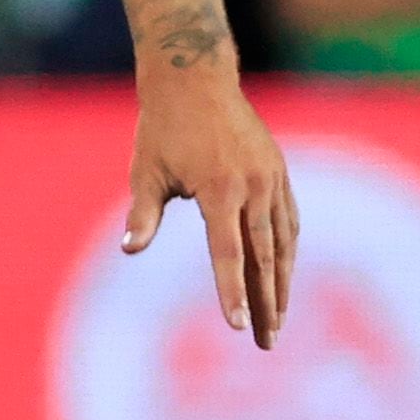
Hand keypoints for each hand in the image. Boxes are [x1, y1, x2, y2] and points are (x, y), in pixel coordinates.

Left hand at [124, 64, 295, 348]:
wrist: (195, 76)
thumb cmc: (163, 127)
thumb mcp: (147, 170)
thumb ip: (143, 214)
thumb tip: (130, 250)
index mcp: (220, 189)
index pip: (229, 254)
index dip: (233, 293)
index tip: (239, 327)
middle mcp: (253, 186)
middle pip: (264, 257)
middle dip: (267, 303)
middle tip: (267, 342)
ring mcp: (270, 178)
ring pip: (283, 242)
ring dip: (283, 283)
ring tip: (280, 320)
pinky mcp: (277, 171)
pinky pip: (289, 219)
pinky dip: (289, 250)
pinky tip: (285, 274)